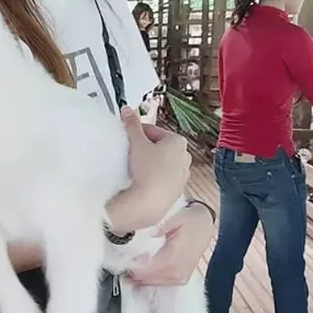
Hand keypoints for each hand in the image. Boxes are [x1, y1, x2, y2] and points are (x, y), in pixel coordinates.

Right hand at [107, 108, 190, 232]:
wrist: (149, 202)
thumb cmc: (147, 170)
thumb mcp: (136, 143)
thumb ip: (131, 124)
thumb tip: (127, 110)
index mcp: (178, 141)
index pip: (153, 130)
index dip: (138, 133)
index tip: (128, 138)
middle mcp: (185, 157)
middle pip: (159, 147)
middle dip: (145, 149)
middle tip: (130, 154)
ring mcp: (182, 175)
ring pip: (162, 163)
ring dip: (150, 164)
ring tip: (135, 169)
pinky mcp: (176, 190)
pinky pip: (163, 179)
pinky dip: (153, 178)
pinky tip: (142, 181)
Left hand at [125, 202, 213, 285]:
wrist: (206, 223)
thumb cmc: (191, 219)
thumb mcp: (175, 217)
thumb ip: (159, 228)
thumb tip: (149, 236)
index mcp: (174, 257)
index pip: (146, 270)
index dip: (131, 267)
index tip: (121, 260)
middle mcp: (178, 271)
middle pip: (147, 279)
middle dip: (132, 273)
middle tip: (121, 264)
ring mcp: (181, 277)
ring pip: (153, 283)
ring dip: (139, 278)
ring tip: (128, 269)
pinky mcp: (182, 279)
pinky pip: (161, 283)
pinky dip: (150, 279)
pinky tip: (141, 273)